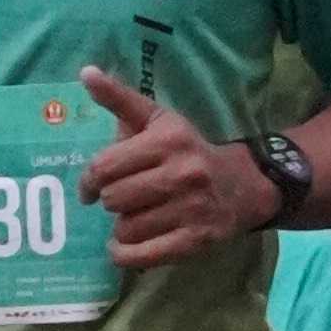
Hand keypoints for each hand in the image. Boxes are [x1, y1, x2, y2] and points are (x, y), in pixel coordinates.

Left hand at [78, 76, 265, 262]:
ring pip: (126, 229)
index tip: (89, 187)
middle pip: (113, 199)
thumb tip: (86, 73)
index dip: (88, 180)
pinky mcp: (195, 240)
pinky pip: (142, 257)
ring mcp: (190, 209)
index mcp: (167, 140)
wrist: (244, 185)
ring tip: (133, 218)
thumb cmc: (188, 151)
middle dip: (110, 201)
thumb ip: (120, 98)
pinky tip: (124, 247)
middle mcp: (181, 173)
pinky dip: (125, 254)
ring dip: (122, 227)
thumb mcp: (158, 119)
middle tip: (120, 199)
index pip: (104, 167)